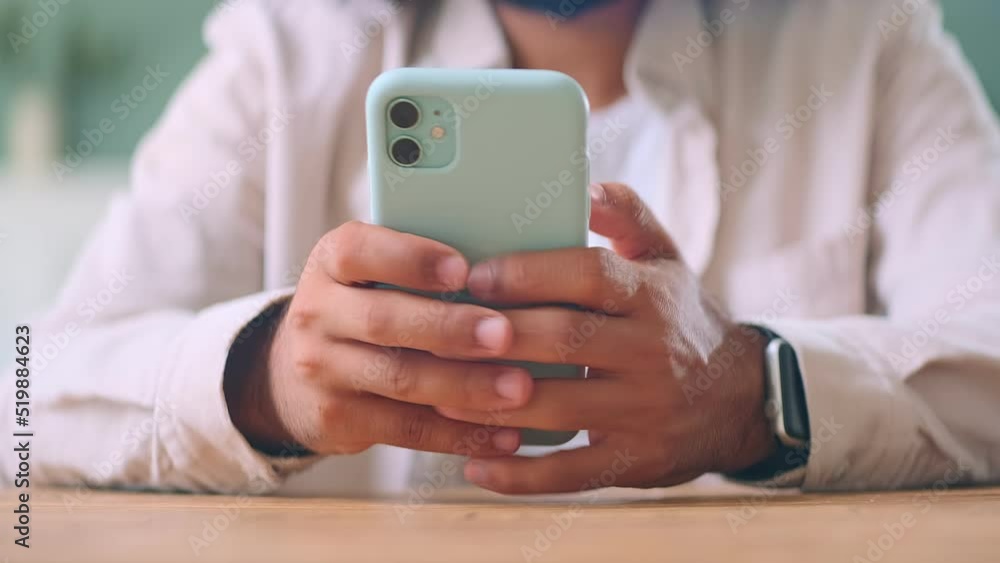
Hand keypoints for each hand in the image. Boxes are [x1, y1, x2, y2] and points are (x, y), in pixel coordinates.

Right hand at [224, 221, 534, 456]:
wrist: (299, 375)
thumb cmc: (367, 307)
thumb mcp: (373, 274)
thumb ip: (423, 268)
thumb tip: (509, 274)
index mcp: (330, 261)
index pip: (359, 251)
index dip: (411, 260)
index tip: (464, 269)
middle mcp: (316, 312)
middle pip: (384, 321)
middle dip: (449, 329)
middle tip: (505, 334)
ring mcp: (321, 369)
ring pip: (400, 379)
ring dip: (465, 386)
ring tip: (518, 388)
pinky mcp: (337, 419)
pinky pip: (406, 428)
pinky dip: (460, 433)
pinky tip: (505, 434)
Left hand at [438, 183, 776, 493]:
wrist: (740, 398)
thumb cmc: (679, 318)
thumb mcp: (666, 260)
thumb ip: (626, 215)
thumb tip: (584, 181)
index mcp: (652, 295)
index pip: (589, 275)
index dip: (529, 273)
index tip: (475, 275)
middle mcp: (651, 352)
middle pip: (564, 339)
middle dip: (498, 335)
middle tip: (440, 330)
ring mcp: (644, 411)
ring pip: (557, 408)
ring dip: (492, 404)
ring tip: (437, 393)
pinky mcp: (635, 461)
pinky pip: (571, 472)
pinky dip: (520, 475)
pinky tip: (475, 466)